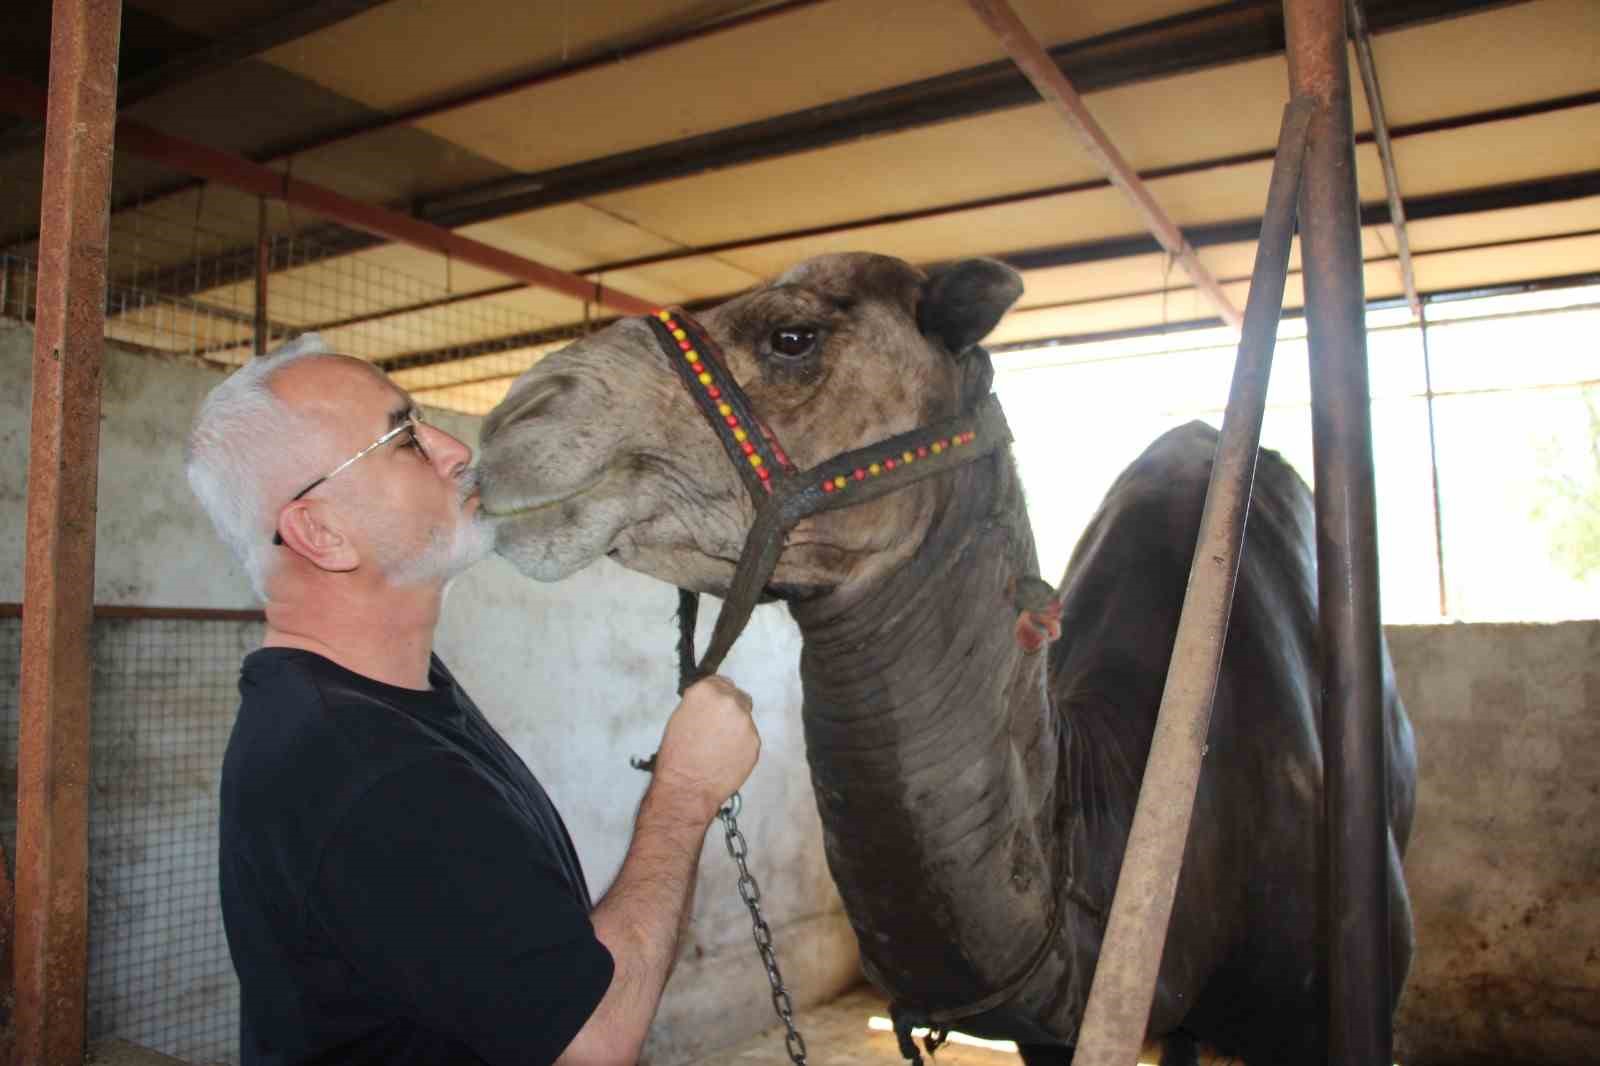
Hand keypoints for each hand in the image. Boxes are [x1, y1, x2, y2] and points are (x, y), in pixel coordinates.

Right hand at [652, 676, 759, 823]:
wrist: (687, 786)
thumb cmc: (677, 756)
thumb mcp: (679, 718)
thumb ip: (700, 704)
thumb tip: (711, 703)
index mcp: (705, 691)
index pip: (720, 682)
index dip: (717, 695)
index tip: (715, 704)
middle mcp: (728, 701)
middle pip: (738, 697)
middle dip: (730, 709)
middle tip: (718, 728)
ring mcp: (745, 721)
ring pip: (745, 719)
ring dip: (736, 728)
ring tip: (719, 746)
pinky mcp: (755, 741)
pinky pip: (749, 738)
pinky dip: (741, 745)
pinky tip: (726, 756)